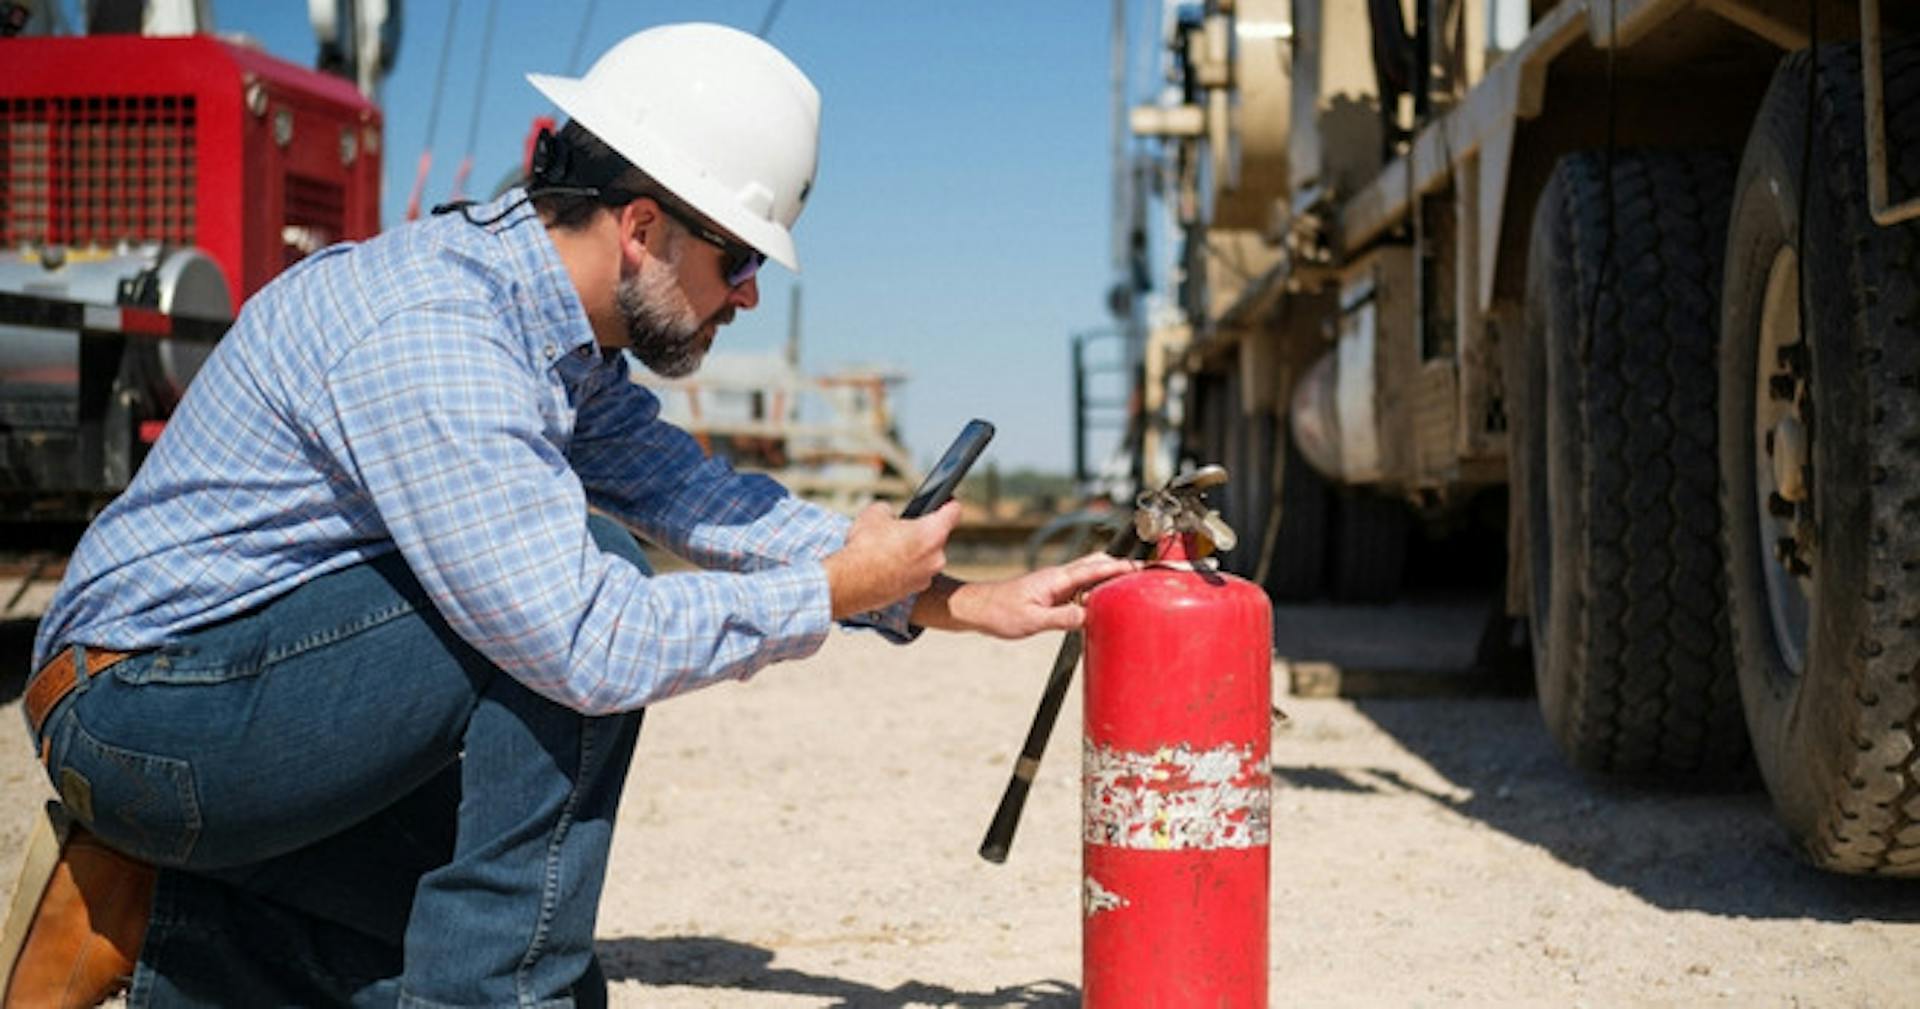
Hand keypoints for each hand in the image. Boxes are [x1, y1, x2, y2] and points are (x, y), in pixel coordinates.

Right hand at [821, 500, 961, 618]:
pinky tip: (886, 566)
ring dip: (913, 553)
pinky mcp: (914, 591)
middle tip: (900, 530)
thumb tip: (890, 516)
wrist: (851, 582)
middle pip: (937, 537)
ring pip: (925, 557)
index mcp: (933, 533)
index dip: (948, 503)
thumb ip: (890, 510)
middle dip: (921, 532)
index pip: (954, 511)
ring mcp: (927, 577)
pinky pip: (914, 574)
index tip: (945, 502)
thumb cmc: (866, 545)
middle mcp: (937, 557)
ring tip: (889, 551)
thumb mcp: (875, 513)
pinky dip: (904, 570)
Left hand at [927, 552, 1140, 639]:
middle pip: (1095, 564)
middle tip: (1142, 575)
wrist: (976, 608)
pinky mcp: (1051, 593)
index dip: (1119, 567)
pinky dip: (1095, 589)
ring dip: (1108, 577)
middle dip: (1119, 566)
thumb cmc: (999, 613)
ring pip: (1088, 575)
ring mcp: (1055, 584)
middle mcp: (1058, 578)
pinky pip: (1079, 588)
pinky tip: (1101, 602)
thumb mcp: (1032, 621)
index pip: (1094, 569)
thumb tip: (1088, 616)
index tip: (1140, 568)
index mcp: (1056, 580)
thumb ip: (1061, 618)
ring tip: (1129, 587)